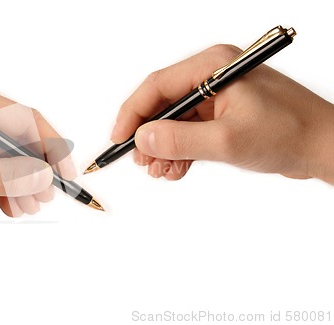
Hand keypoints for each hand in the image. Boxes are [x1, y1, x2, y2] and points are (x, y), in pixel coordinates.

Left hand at [0, 81, 75, 230]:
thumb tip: (44, 179)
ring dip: (19, 181)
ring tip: (27, 206)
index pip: (28, 120)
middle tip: (44, 196)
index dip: (52, 148)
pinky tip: (9, 204)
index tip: (65, 173)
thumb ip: (9, 177)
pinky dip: (2, 184)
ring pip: (7, 154)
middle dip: (35, 169)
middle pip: (20, 138)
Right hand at [111, 45, 333, 183]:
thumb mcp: (227, 140)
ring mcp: (218, 95)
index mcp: (213, 66)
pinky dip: (181, 151)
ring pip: (175, 120)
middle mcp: (212, 76)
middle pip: (163, 104)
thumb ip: (180, 140)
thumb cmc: (289, 133)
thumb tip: (142, 139)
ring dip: (164, 147)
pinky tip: (177, 169)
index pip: (157, 85)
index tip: (120, 139)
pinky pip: (190, 130)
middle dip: (150, 136)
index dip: (133, 113)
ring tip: (161, 172)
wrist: (324, 147)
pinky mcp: (223, 113)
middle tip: (142, 162)